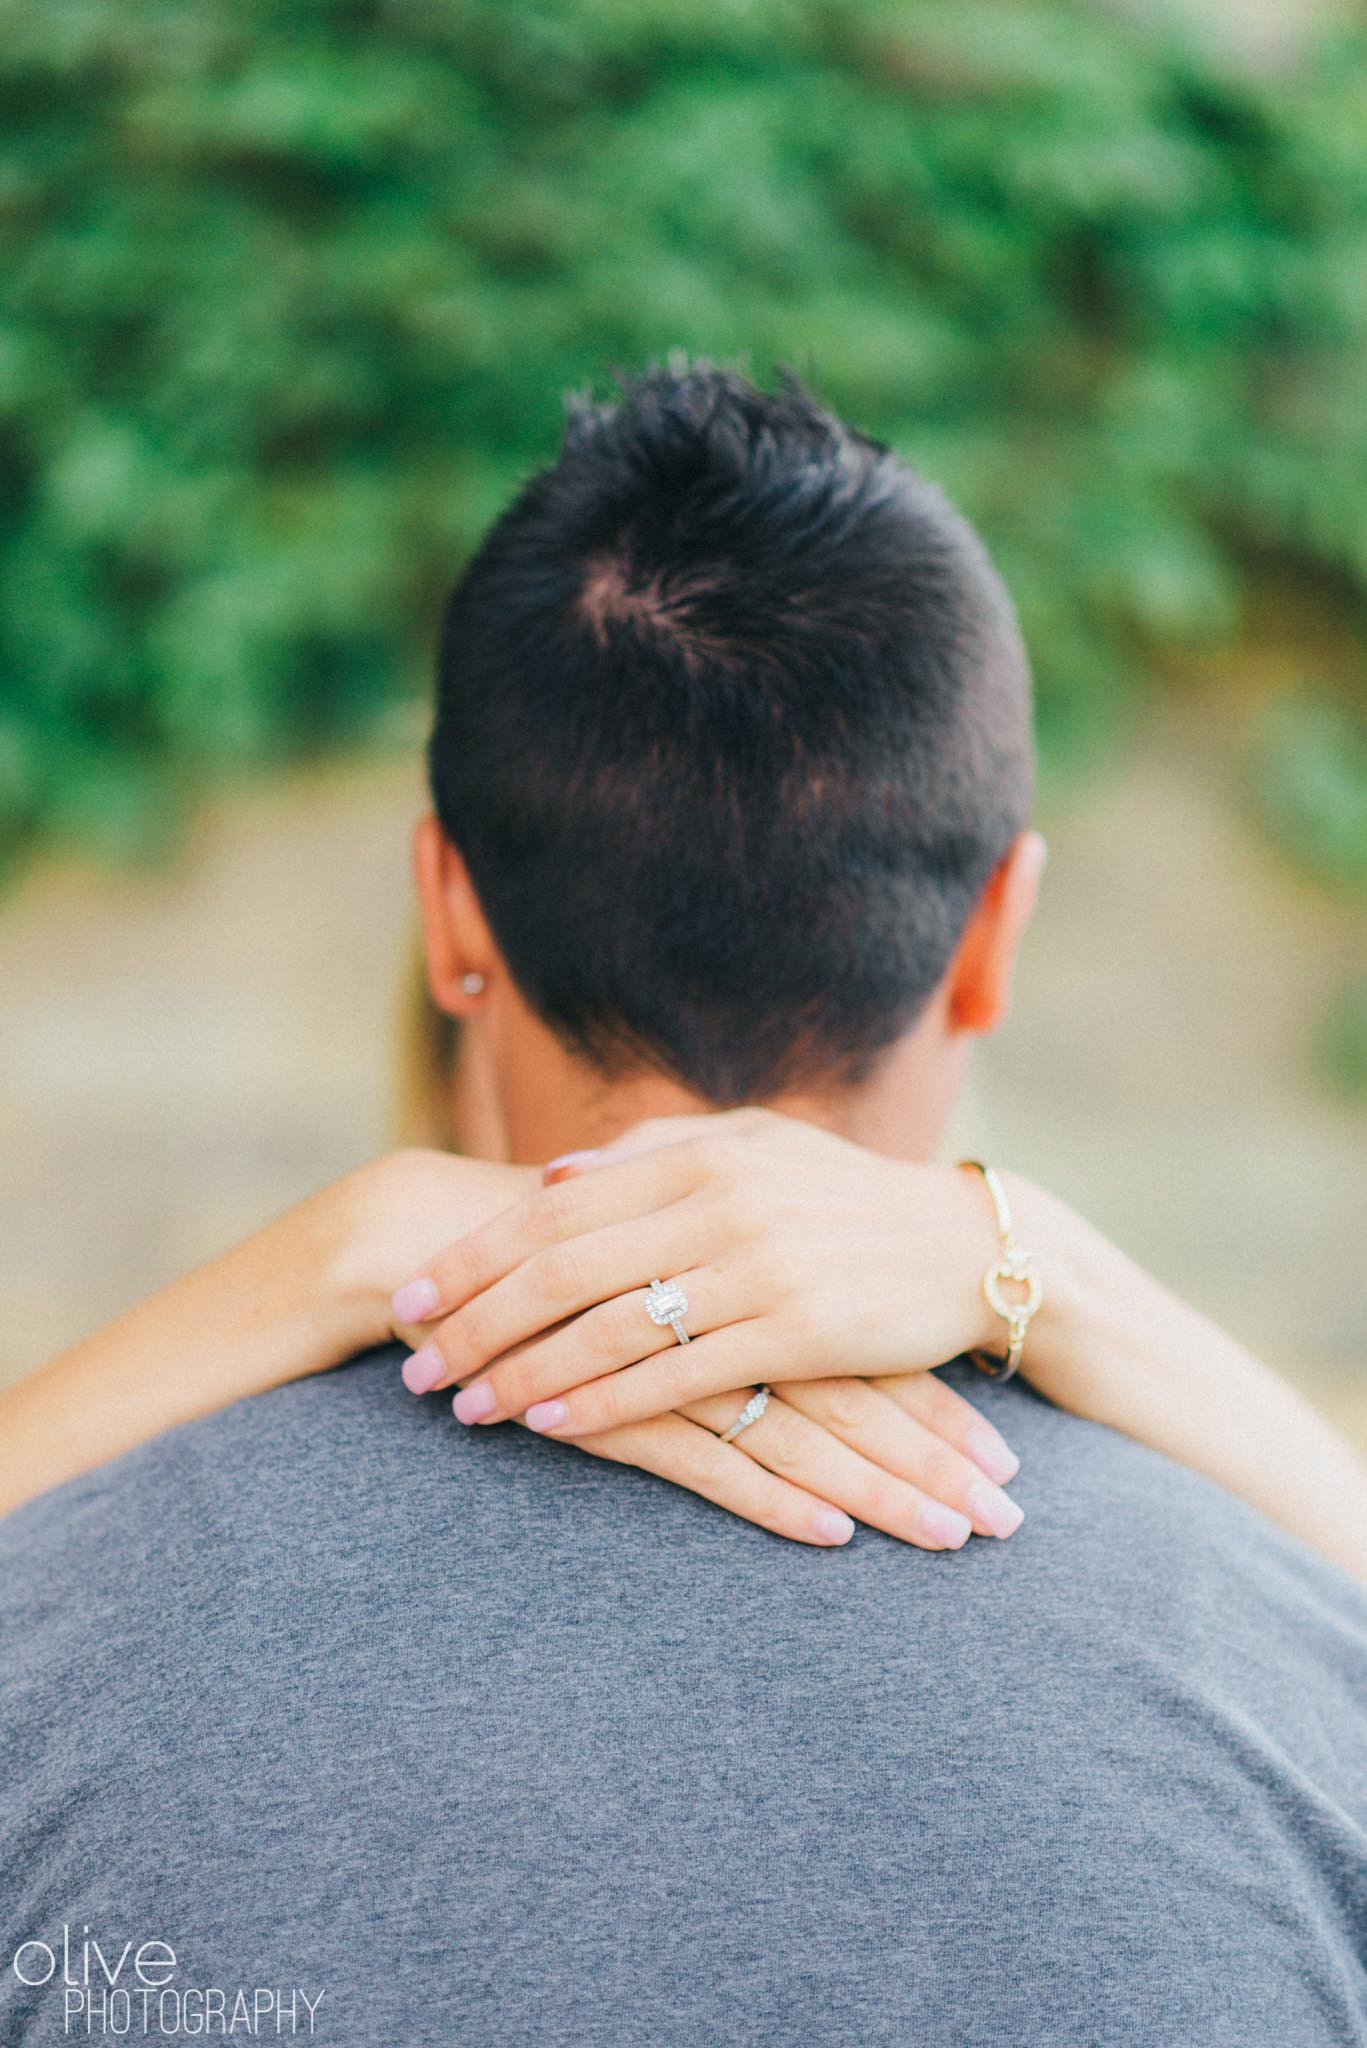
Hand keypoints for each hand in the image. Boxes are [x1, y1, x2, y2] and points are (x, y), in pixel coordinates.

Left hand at [383, 1113, 1025, 1538]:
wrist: (965, 1245)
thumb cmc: (843, 1195)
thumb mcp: (754, 1145)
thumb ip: (651, 1151)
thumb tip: (550, 1175)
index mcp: (698, 1152)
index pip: (554, 1206)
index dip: (474, 1254)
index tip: (409, 1293)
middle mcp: (719, 1201)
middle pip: (563, 1267)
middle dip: (475, 1320)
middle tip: (411, 1364)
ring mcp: (759, 1267)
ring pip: (609, 1327)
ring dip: (524, 1370)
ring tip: (463, 1406)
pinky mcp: (797, 1333)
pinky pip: (679, 1377)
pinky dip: (605, 1403)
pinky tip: (551, 1425)